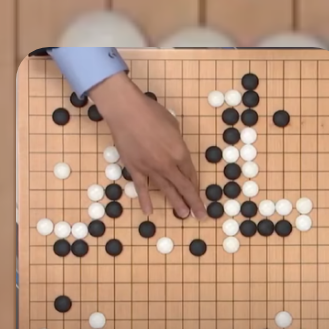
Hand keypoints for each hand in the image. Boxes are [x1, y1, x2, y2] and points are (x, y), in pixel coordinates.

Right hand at [88, 76, 202, 219]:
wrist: (127, 112)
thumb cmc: (152, 113)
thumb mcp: (174, 126)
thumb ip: (176, 143)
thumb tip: (175, 151)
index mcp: (180, 152)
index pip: (191, 173)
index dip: (195, 185)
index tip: (199, 195)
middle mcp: (167, 164)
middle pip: (183, 186)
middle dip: (194, 202)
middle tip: (201, 215)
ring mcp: (150, 168)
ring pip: (165, 190)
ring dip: (175, 203)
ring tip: (184, 216)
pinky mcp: (134, 168)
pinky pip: (141, 187)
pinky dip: (145, 200)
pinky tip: (149, 212)